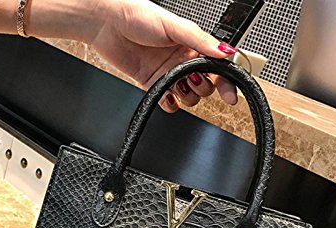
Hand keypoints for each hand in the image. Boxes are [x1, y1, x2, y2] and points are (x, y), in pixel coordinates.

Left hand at [90, 0, 238, 111]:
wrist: (106, 24)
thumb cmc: (136, 14)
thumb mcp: (175, 26)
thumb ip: (201, 41)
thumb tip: (225, 51)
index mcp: (192, 44)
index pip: (217, 67)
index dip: (226, 82)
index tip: (230, 95)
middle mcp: (182, 60)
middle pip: (205, 86)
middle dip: (202, 87)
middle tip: (192, 79)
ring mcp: (168, 74)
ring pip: (188, 97)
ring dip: (186, 96)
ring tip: (176, 84)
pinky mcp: (153, 84)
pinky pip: (168, 103)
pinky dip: (170, 104)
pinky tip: (167, 97)